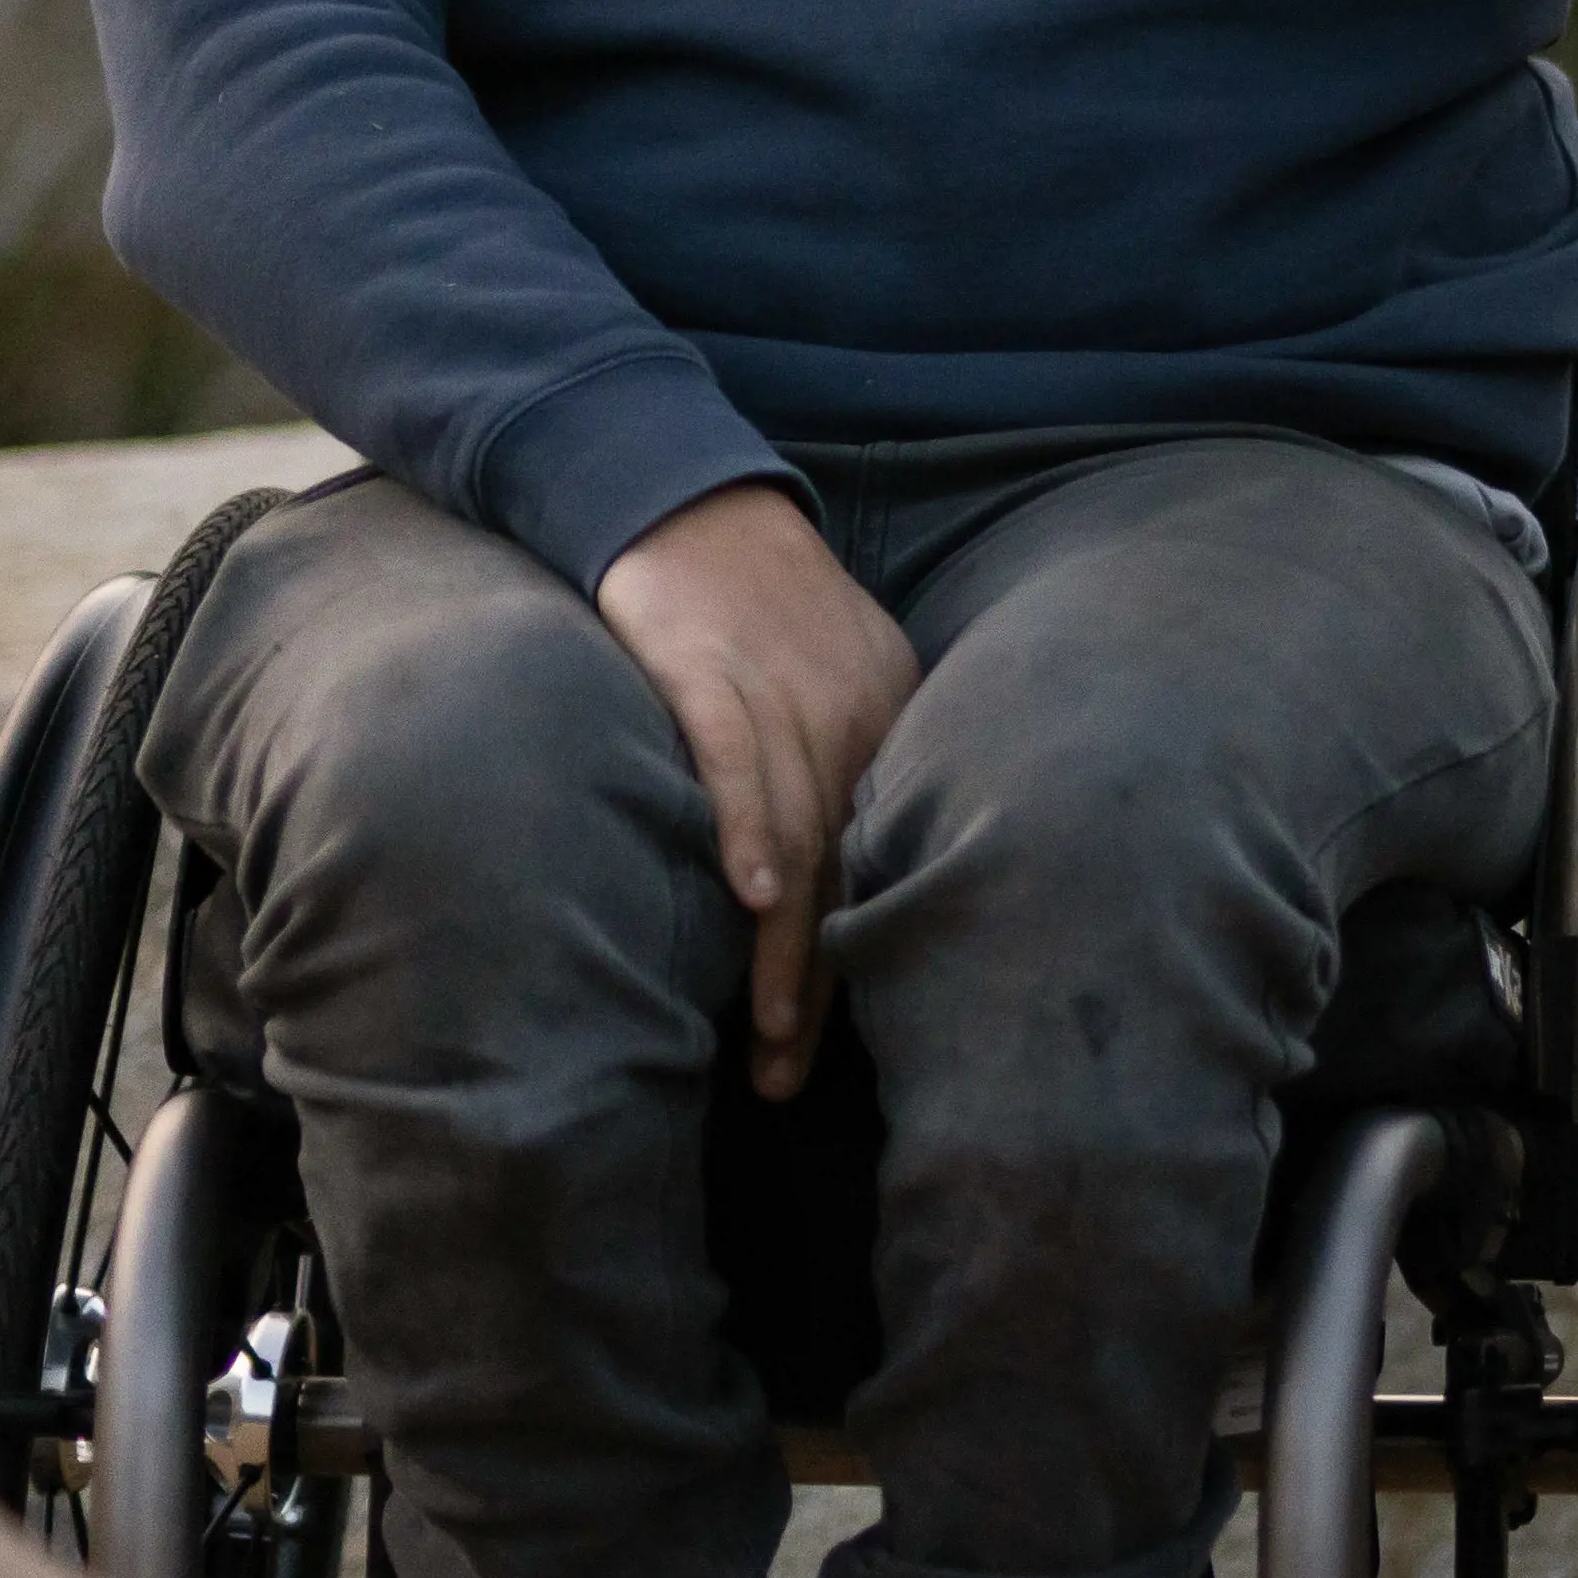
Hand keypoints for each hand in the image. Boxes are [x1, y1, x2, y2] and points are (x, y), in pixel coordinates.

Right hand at [594, 481, 917, 1094]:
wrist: (686, 495)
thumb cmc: (755, 600)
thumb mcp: (836, 671)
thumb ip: (848, 759)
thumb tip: (837, 870)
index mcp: (890, 716)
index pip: (885, 861)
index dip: (865, 959)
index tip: (849, 1051)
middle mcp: (853, 709)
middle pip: (845, 873)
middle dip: (821, 987)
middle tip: (792, 1081)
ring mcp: (783, 690)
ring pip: (798, 838)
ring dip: (783, 950)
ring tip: (768, 1044)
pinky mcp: (708, 668)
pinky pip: (734, 758)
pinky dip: (748, 825)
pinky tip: (754, 893)